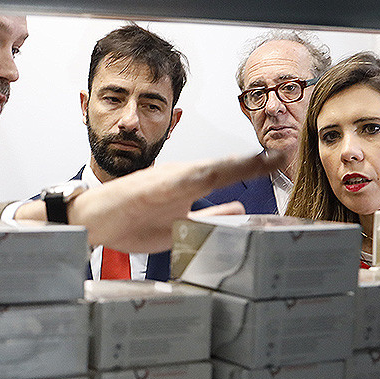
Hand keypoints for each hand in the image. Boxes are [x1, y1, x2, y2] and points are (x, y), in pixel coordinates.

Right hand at [17, 150, 286, 251]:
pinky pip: (183, 180)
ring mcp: (168, 180)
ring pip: (211, 169)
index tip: (283, 161)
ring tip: (268, 157)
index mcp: (188, 184)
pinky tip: (224, 170)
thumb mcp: (179, 226)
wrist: (91, 220)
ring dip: (240, 163)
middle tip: (288, 153)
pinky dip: (206, 174)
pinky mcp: (154, 187)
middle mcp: (181, 176)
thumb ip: (209, 218)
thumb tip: (238, 209)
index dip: (257, 167)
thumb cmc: (131, 221)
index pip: (229, 173)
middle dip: (258, 161)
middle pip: (226, 167)